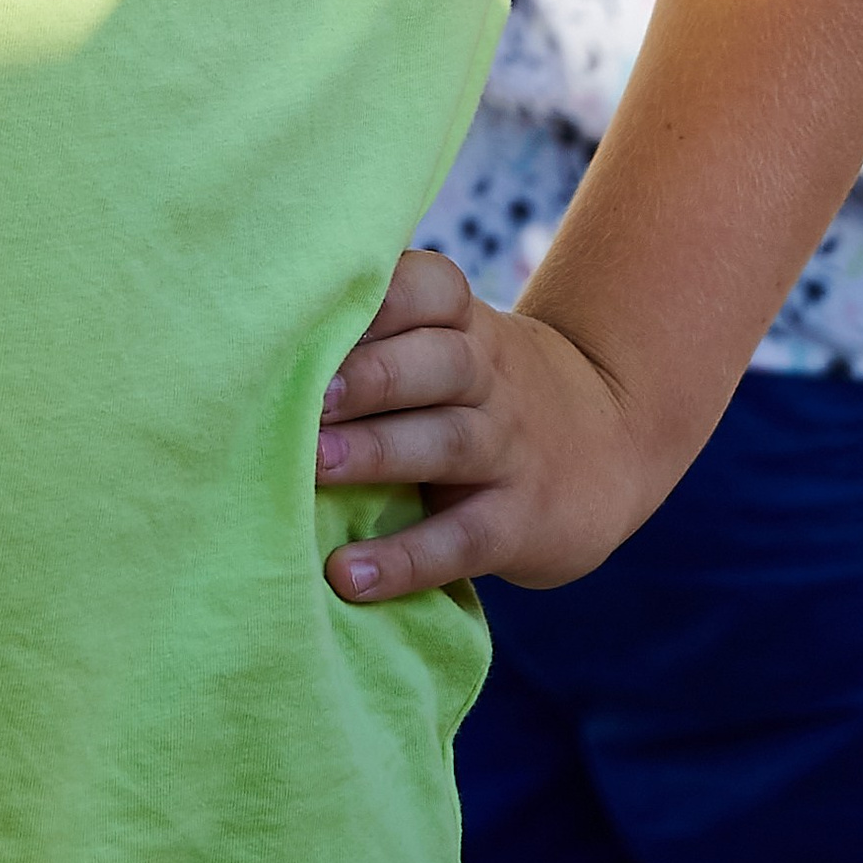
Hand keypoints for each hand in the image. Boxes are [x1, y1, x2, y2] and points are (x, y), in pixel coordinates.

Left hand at [314, 247, 657, 605]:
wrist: (609, 443)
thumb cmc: (480, 388)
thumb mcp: (451, 343)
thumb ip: (380, 333)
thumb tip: (254, 331)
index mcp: (465, 324)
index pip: (432, 288)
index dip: (380, 296)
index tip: (313, 309)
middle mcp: (490, 377)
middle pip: (438, 362)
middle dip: (368, 376)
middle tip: (304, 394)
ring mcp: (510, 448)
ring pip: (447, 442)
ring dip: (376, 452)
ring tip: (311, 464)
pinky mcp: (520, 522)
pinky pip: (462, 539)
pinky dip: (405, 559)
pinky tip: (347, 574)